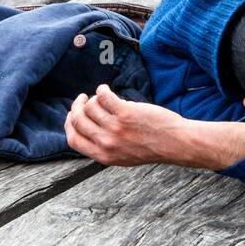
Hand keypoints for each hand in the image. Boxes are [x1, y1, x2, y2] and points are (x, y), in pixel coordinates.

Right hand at [65, 84, 194, 165]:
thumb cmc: (152, 147)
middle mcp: (106, 143)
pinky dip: (102, 90)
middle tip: (82, 99)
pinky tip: (106, 89)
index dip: (69, 125)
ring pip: (90, 107)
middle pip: (78, 121)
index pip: (73, 140)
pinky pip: (103, 96)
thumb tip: (87, 126)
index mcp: (103, 156)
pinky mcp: (126, 113)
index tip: (72, 115)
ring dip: (92, 98)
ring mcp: (115, 128)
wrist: (175, 144)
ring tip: (100, 95)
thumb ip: (105, 146)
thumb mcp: (123, 156)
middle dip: (77, 107)